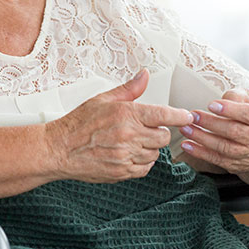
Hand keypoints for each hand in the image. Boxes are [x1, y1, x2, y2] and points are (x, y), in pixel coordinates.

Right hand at [45, 69, 193, 182]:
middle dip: (160, 132)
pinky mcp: (122, 172)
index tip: (188, 116)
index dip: (180, 116)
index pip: (164, 115)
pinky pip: (145, 168)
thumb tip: (144, 76)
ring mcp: (126, 156)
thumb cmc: (78, 123)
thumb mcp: (103, 99)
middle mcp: (129, 136)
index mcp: (126, 114)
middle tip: (147, 128)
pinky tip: (130, 153)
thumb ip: (129, 89)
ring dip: (150, 147)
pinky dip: (142, 161)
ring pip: (155, 154)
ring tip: (133, 140)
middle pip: (164, 137)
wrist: (59, 149)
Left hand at [179, 88, 248, 173]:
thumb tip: (223, 99)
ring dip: (202, 138)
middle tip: (193, 116)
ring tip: (185, 129)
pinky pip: (217, 160)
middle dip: (210, 123)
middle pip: (234, 131)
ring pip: (224, 148)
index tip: (212, 105)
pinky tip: (187, 145)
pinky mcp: (236, 164)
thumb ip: (238, 95)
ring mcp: (247, 153)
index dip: (230, 110)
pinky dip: (200, 153)